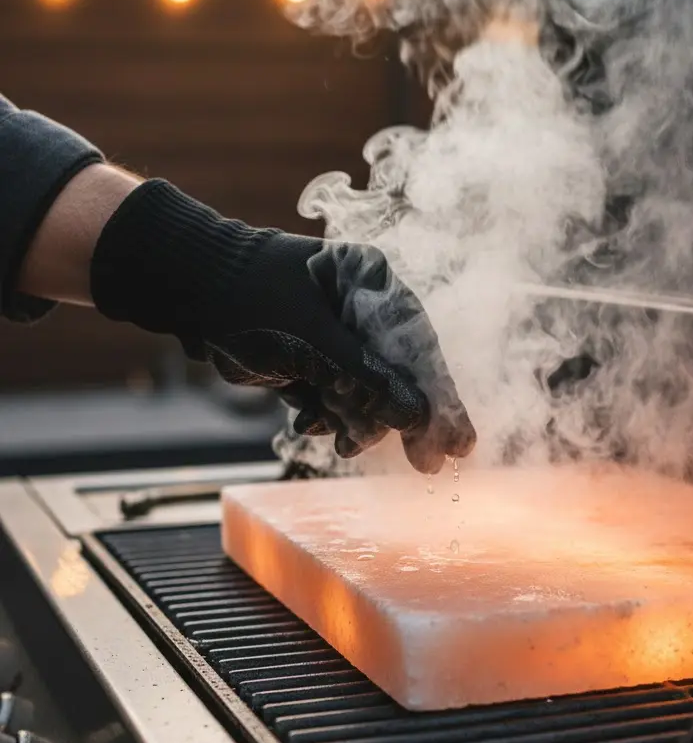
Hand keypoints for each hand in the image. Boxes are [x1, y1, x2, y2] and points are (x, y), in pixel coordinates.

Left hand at [90, 180, 474, 473]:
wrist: (183, 294)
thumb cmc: (245, 297)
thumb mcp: (309, 340)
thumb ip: (365, 378)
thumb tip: (417, 416)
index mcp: (371, 280)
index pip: (417, 345)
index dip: (439, 396)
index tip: (459, 440)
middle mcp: (362, 306)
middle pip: (398, 373)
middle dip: (401, 418)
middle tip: (430, 463)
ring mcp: (338, 334)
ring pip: (366, 392)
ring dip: (356, 422)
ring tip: (344, 443)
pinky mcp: (315, 358)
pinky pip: (336, 397)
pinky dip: (327, 416)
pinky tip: (312, 424)